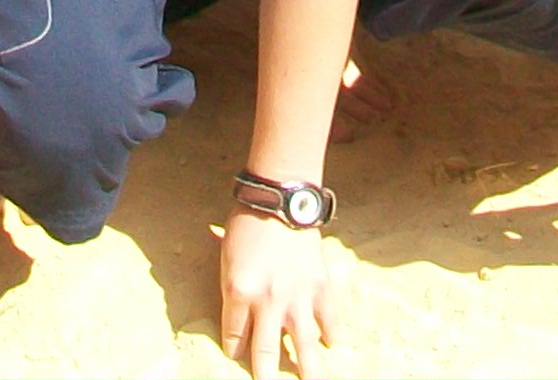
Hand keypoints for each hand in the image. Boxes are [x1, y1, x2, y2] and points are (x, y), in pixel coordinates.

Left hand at [219, 206, 343, 379]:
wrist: (281, 197)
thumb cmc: (247, 222)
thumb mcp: (226, 256)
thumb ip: (231, 287)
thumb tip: (233, 309)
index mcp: (239, 292)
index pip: (235, 336)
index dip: (235, 349)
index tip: (237, 356)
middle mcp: (267, 301)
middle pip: (265, 351)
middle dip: (264, 374)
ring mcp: (297, 296)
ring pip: (302, 343)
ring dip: (305, 366)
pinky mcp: (320, 285)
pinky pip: (328, 317)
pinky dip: (331, 332)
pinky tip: (331, 344)